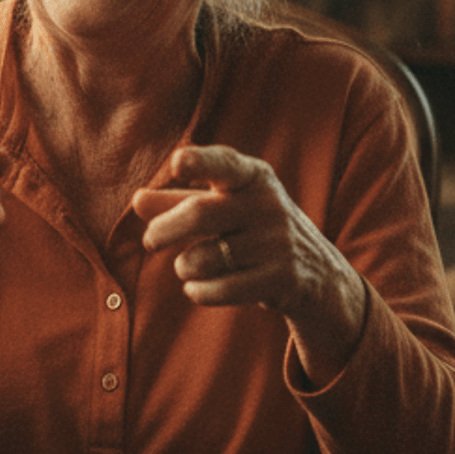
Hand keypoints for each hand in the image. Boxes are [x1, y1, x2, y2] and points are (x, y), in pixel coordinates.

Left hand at [132, 146, 368, 378]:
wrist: (317, 272)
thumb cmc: (255, 228)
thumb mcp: (224, 206)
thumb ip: (179, 201)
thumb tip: (137, 200)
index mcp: (253, 177)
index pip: (224, 164)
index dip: (200, 163)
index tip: (177, 163)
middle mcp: (268, 204)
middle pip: (200, 215)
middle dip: (164, 230)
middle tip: (150, 241)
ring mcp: (278, 242)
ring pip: (205, 258)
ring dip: (185, 266)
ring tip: (188, 266)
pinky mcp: (281, 279)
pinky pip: (221, 289)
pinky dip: (199, 291)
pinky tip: (198, 287)